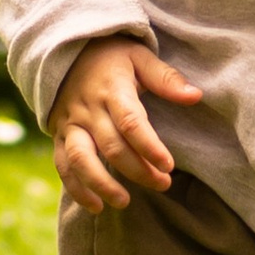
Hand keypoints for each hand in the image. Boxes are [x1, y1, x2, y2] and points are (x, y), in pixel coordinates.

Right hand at [50, 34, 203, 215]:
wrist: (65, 48)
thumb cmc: (111, 55)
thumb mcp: (139, 56)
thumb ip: (166, 78)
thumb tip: (195, 96)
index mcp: (112, 89)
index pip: (131, 122)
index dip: (150, 147)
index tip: (169, 165)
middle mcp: (89, 109)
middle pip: (111, 146)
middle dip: (137, 170)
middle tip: (162, 184)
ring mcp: (71, 123)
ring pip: (81, 158)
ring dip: (102, 183)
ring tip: (124, 202)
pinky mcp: (59, 135)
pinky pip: (63, 165)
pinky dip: (76, 188)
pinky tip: (96, 206)